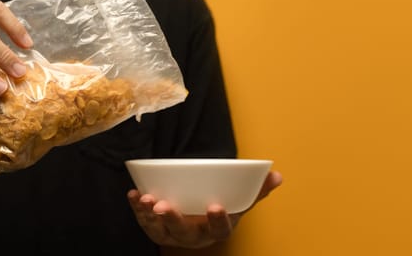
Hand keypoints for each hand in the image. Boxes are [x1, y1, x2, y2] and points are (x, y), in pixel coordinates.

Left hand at [127, 170, 282, 248]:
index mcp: (217, 230)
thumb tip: (277, 175)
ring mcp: (173, 234)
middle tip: (163, 206)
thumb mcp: (240, 201)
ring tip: (145, 199)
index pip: (219, 229)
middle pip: (183, 233)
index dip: (217, 220)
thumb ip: (258, 190)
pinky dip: (137, 208)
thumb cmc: (221, 207)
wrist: (200, 218)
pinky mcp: (156, 227)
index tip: (215, 206)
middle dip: (172, 220)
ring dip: (149, 215)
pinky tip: (134, 194)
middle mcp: (194, 236)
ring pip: (159, 230)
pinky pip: (144, 221)